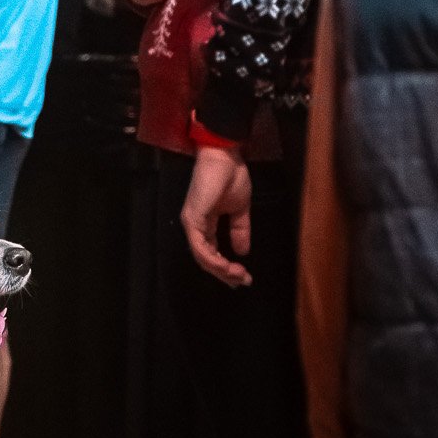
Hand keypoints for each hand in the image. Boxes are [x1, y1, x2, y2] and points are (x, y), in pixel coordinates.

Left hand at [181, 144, 252, 287]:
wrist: (225, 157)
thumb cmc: (231, 177)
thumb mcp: (239, 209)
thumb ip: (239, 230)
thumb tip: (242, 251)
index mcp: (205, 224)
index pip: (211, 253)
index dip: (227, 268)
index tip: (244, 276)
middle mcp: (195, 227)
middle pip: (206, 260)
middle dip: (225, 274)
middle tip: (243, 281)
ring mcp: (192, 224)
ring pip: (202, 258)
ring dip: (221, 271)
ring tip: (239, 275)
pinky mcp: (193, 219)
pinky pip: (200, 248)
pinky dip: (214, 260)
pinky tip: (227, 266)